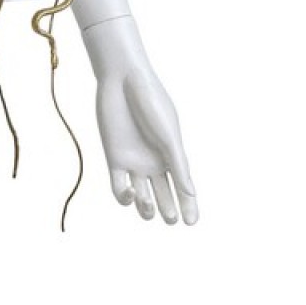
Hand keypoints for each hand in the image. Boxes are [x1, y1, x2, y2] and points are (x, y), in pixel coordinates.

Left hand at [81, 15, 197, 224]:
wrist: (123, 81)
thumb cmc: (152, 103)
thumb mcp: (169, 135)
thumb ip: (178, 164)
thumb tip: (191, 193)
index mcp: (172, 155)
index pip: (183, 187)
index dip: (189, 206)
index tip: (192, 223)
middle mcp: (154, 161)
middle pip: (163, 195)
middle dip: (168, 210)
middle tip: (170, 218)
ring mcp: (133, 161)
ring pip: (141, 196)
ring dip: (145, 207)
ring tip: (149, 207)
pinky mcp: (113, 157)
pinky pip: (118, 186)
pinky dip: (124, 196)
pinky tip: (131, 191)